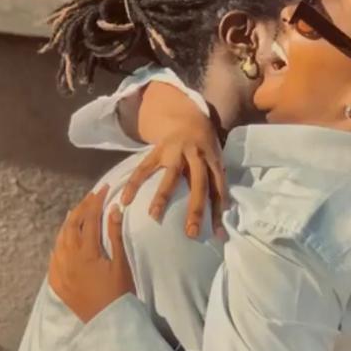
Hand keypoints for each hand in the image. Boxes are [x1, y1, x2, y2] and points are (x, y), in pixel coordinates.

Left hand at [48, 187, 134, 321]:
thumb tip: (113, 209)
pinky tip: (65, 239)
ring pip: (60, 239)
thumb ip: (115, 236)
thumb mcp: (121, 264)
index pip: (90, 219)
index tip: (103, 190)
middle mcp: (68, 259)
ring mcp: (59, 271)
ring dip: (69, 223)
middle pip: (71, 225)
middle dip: (81, 209)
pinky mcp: (56, 282)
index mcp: (86, 253)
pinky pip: (54, 256)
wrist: (108, 323)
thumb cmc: (119, 293)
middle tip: (92, 198)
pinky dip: (60, 242)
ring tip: (78, 212)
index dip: (96, 202)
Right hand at [120, 83, 228, 237]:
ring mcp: (176, 152)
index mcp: (213, 160)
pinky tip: (126, 200)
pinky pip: (144, 168)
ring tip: (154, 216)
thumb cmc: (204, 147)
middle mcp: (196, 156)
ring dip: (163, 196)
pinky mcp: (157, 151)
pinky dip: (134, 183)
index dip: (219, 210)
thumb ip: (217, 182)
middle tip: (191, 232)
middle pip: (198, 184)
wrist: (187, 117)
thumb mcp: (215, 159)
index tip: (217, 234)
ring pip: (171, 176)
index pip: (218, 188)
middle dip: (195, 209)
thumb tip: (224, 213)